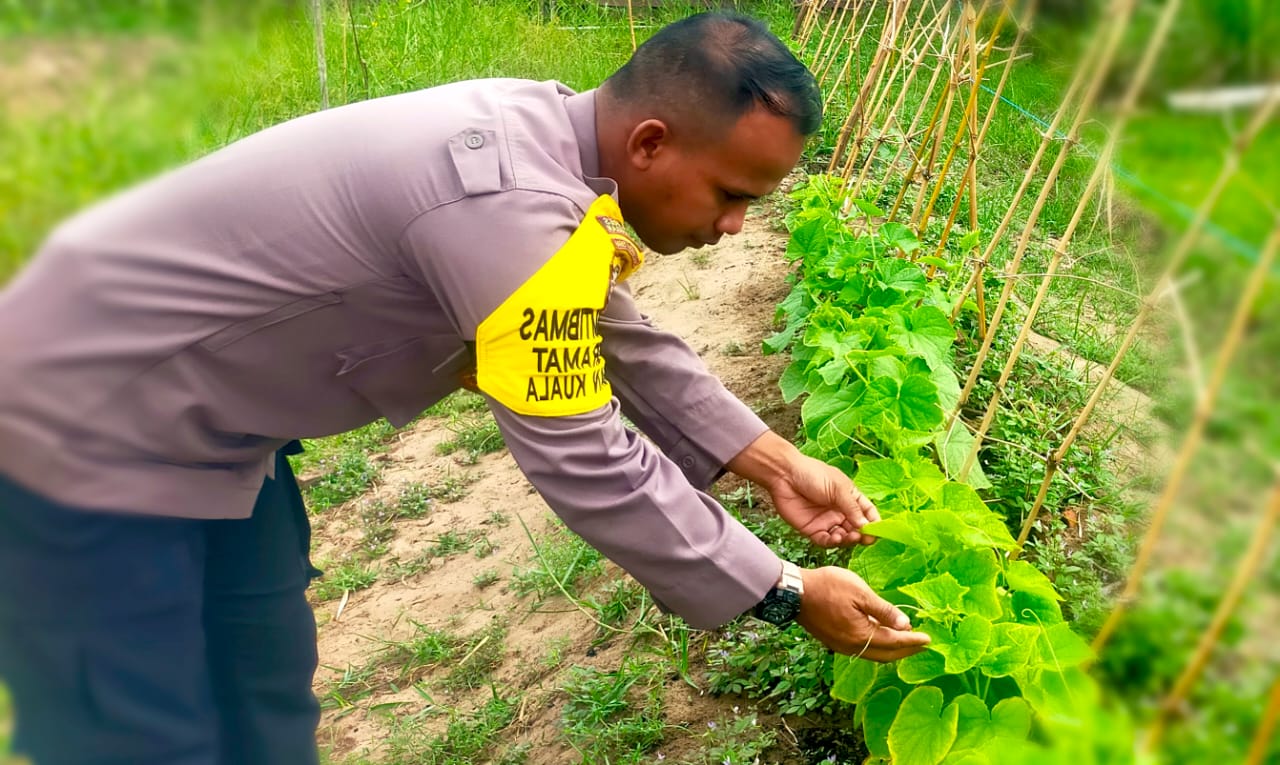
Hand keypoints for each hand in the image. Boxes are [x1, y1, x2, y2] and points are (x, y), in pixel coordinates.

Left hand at [769, 452, 878, 546]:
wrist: (784, 475)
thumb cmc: (813, 474)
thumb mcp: (838, 488)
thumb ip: (852, 508)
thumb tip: (866, 526)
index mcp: (850, 498)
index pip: (867, 513)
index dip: (874, 523)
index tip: (879, 531)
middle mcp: (840, 511)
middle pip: (857, 528)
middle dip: (863, 534)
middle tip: (865, 538)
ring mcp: (827, 521)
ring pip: (843, 537)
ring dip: (849, 540)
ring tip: (851, 537)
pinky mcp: (813, 529)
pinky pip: (826, 541)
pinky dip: (833, 542)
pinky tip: (836, 538)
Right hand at [797, 566, 929, 659]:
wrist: (795, 592)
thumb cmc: (828, 586)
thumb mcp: (860, 592)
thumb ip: (884, 610)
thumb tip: (906, 624)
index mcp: (860, 635)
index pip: (894, 642)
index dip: (913, 641)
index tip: (929, 639)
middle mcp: (852, 646)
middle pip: (886, 655)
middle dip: (906, 650)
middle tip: (922, 644)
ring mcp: (841, 646)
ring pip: (873, 654)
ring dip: (892, 650)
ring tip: (906, 641)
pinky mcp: (834, 641)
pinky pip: (862, 649)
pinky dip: (877, 645)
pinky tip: (881, 636)